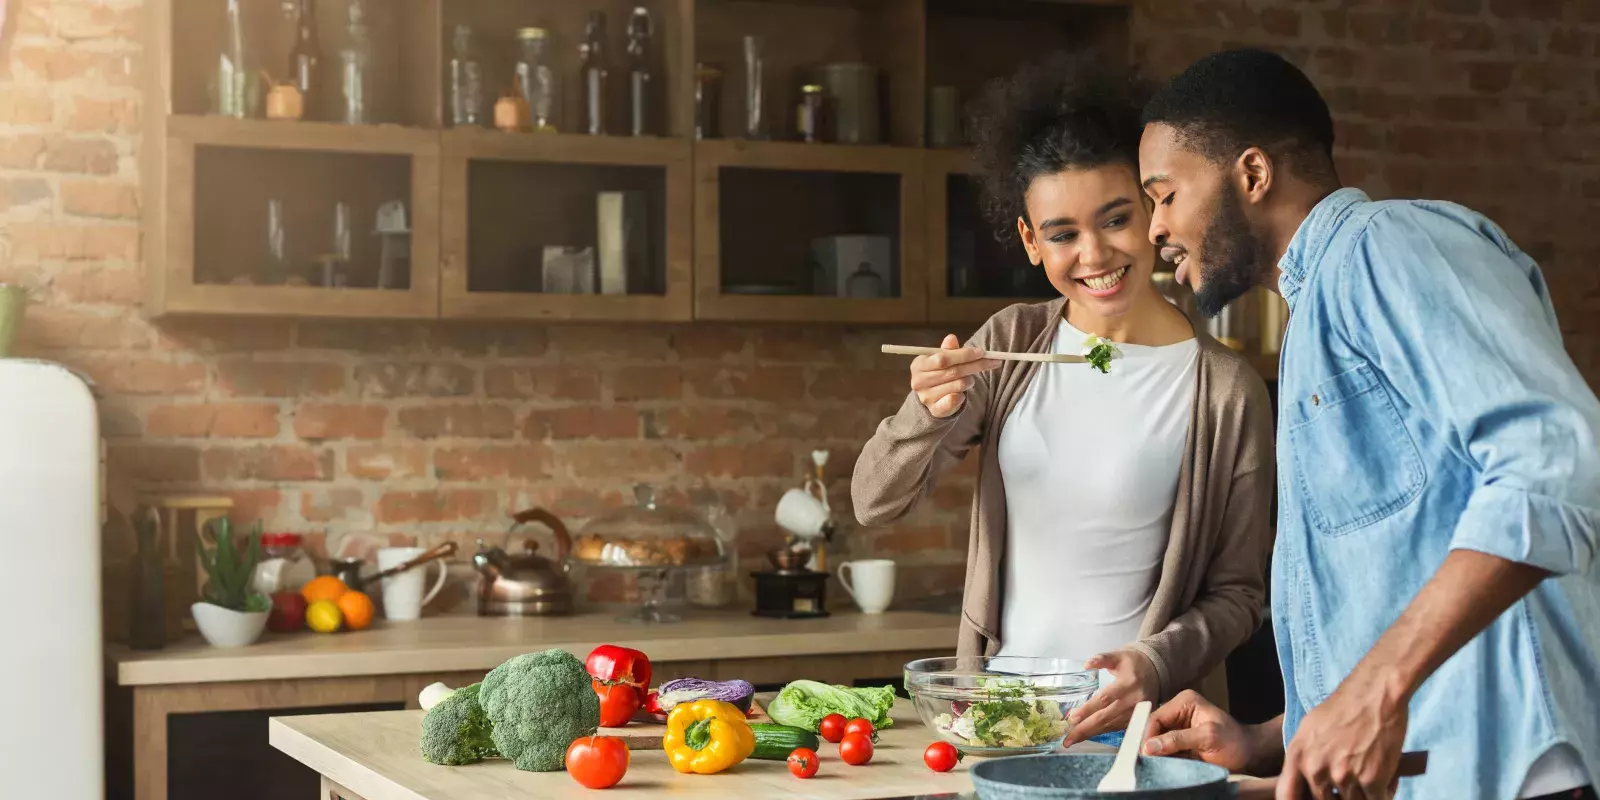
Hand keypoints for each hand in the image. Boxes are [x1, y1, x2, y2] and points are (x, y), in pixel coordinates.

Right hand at [910, 334, 999, 417]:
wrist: (932, 398)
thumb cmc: (939, 373)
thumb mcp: (942, 359)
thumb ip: (948, 350)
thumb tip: (951, 338)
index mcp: (919, 364)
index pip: (943, 358)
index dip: (964, 355)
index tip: (982, 352)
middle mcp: (919, 381)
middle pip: (953, 371)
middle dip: (975, 365)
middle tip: (992, 362)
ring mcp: (925, 397)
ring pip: (958, 385)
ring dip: (969, 380)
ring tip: (969, 379)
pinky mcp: (934, 410)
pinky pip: (955, 401)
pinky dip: (962, 395)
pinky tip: (962, 393)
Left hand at [1062, 650, 1157, 745]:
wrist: (1156, 672)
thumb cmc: (1133, 663)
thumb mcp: (1119, 656)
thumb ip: (1102, 659)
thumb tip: (1087, 664)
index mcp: (1129, 683)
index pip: (1105, 698)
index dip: (1088, 709)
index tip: (1073, 717)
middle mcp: (1134, 700)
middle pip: (1106, 717)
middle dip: (1085, 728)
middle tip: (1067, 739)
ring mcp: (1137, 713)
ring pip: (1111, 726)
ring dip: (1091, 733)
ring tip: (1072, 739)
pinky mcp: (1137, 720)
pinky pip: (1117, 728)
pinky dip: (1101, 732)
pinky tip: (1087, 735)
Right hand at [1141, 690, 1260, 773]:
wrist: (1249, 755)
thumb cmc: (1234, 742)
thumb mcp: (1208, 738)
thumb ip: (1178, 740)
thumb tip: (1149, 746)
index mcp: (1185, 702)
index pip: (1156, 717)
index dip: (1147, 736)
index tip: (1144, 754)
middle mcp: (1178, 711)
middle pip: (1153, 728)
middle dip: (1150, 745)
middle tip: (1146, 762)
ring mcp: (1178, 727)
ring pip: (1155, 740)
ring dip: (1155, 754)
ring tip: (1155, 765)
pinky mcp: (1179, 741)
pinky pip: (1163, 750)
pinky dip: (1161, 759)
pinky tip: (1162, 766)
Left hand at [1276, 678, 1408, 799]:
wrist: (1375, 694)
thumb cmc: (1344, 707)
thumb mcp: (1310, 728)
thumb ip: (1305, 756)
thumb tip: (1305, 780)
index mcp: (1297, 755)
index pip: (1286, 795)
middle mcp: (1316, 769)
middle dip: (1339, 795)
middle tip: (1354, 781)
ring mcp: (1343, 776)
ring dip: (1364, 794)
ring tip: (1372, 775)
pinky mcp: (1372, 780)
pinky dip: (1384, 794)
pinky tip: (1387, 779)